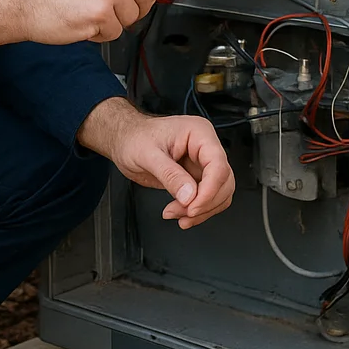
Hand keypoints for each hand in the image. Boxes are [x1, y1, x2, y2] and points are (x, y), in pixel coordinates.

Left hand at [77, 98, 234, 228]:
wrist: (125, 141)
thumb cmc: (134, 138)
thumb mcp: (148, 156)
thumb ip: (170, 175)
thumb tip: (189, 196)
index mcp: (199, 133)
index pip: (218, 165)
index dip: (209, 190)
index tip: (193, 207)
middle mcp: (205, 147)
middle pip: (224, 182)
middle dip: (204, 203)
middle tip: (182, 213)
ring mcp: (202, 163)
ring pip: (219, 194)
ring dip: (201, 210)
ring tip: (176, 214)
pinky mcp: (196, 177)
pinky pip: (206, 198)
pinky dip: (196, 211)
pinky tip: (179, 213)